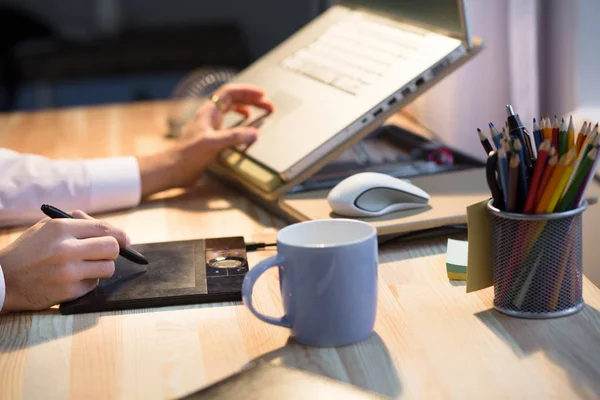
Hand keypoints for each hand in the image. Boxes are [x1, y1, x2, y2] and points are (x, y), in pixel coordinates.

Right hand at [0, 211, 128, 311]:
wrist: (2, 280)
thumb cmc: (27, 251)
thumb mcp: (45, 228)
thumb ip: (76, 224)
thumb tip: (111, 231)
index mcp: (61, 228)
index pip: (104, 228)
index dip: (119, 235)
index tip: (126, 240)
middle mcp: (66, 249)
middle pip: (112, 248)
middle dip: (114, 251)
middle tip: (107, 254)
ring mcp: (68, 272)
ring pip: (108, 268)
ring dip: (102, 268)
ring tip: (87, 267)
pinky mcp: (68, 292)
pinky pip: (94, 285)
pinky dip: (89, 282)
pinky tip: (73, 279)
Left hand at [138, 84, 273, 195]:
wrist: (173, 169)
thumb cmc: (188, 155)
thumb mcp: (213, 144)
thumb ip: (234, 137)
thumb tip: (255, 133)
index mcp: (209, 111)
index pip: (230, 92)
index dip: (247, 90)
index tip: (263, 95)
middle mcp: (210, 115)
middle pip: (233, 99)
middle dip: (252, 99)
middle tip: (269, 106)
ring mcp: (210, 126)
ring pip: (231, 109)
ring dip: (247, 108)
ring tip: (261, 112)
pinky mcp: (211, 137)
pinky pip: (229, 123)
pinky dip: (241, 122)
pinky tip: (246, 128)